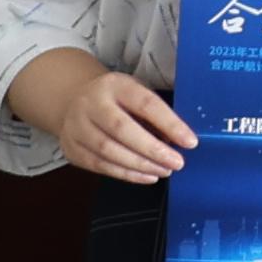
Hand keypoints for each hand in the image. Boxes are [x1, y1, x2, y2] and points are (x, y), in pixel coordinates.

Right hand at [33, 64, 192, 185]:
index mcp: (115, 85)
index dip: (170, 124)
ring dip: (141, 165)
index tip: (190, 142)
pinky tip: (147, 176)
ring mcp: (76, 126)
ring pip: (108, 151)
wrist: (74, 103)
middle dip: (153, 150)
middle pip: (122, 129)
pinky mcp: (71, 148)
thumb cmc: (116, 101)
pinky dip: (126, 174)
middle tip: (177, 163)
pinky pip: (100, 165)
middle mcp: (91, 104)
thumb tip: (178, 141)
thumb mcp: (135, 95)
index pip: (145, 103)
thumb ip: (155, 115)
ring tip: (164, 171)